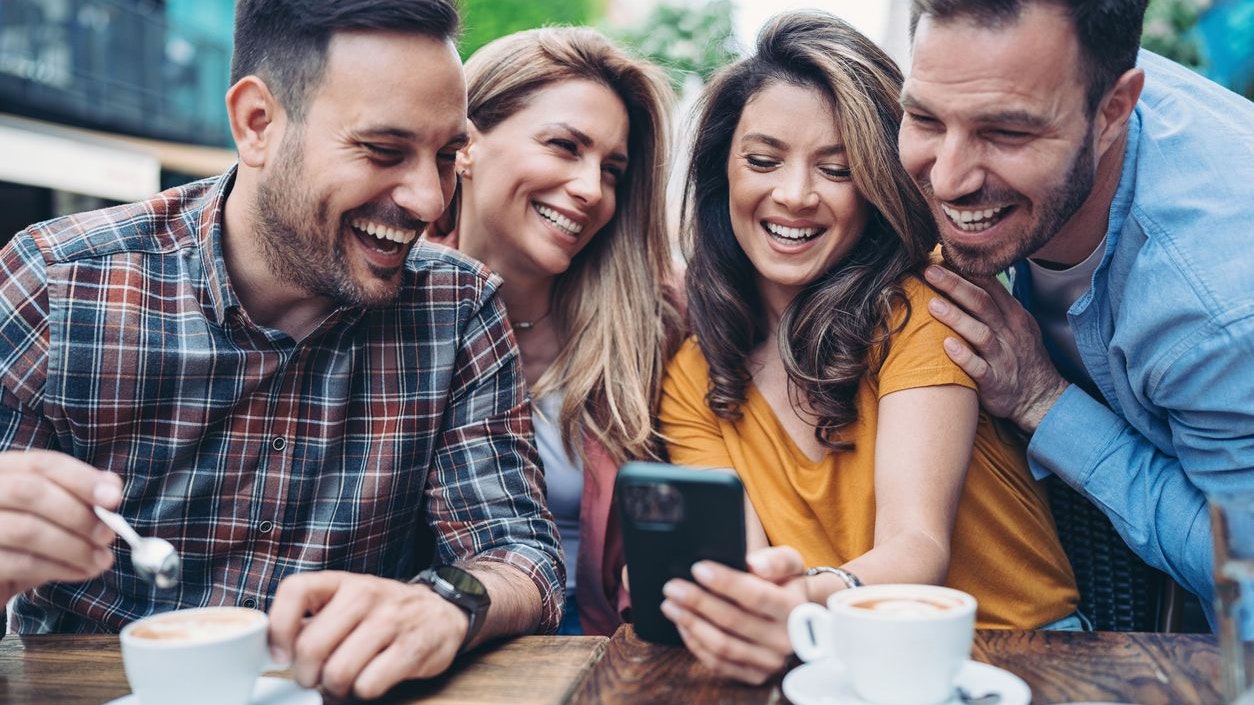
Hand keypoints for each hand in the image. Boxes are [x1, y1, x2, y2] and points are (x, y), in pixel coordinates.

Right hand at [0, 450, 121, 603]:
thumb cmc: (22, 541)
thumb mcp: (50, 513)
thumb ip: (78, 495)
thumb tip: (112, 487)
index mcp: (1, 471)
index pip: (43, 464)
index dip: (82, 479)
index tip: (114, 497)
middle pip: (31, 492)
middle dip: (78, 515)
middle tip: (108, 535)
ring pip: (28, 529)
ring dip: (75, 547)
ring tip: (101, 560)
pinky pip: (22, 563)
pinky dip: (59, 568)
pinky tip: (81, 571)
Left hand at [268, 571, 468, 699]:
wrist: (442, 612)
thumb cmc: (383, 613)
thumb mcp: (347, 602)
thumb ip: (312, 619)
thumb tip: (272, 649)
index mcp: (342, 582)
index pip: (295, 590)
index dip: (278, 628)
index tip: (280, 654)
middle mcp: (365, 594)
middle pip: (311, 646)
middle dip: (307, 674)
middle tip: (316, 678)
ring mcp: (391, 620)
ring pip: (338, 671)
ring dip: (335, 687)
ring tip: (345, 681)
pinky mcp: (412, 648)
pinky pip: (369, 684)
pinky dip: (364, 691)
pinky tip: (371, 680)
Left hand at [660, 546, 807, 684]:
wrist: (799, 618)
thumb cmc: (787, 584)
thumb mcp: (791, 564)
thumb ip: (776, 560)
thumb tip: (754, 564)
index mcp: (794, 609)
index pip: (756, 596)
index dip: (726, 582)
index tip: (697, 568)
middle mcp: (785, 640)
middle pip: (733, 621)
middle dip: (698, 602)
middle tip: (672, 587)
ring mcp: (770, 662)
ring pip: (723, 646)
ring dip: (691, 623)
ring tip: (670, 604)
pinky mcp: (755, 675)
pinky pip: (719, 664)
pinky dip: (696, 644)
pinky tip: (682, 625)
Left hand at [924, 265, 1068, 432]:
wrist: (1041, 397)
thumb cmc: (1020, 356)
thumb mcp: (1015, 324)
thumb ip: (994, 303)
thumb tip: (965, 277)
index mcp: (1013, 315)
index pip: (989, 286)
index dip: (966, 270)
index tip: (942, 255)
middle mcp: (1008, 332)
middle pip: (981, 303)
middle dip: (955, 285)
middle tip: (929, 271)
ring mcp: (1002, 357)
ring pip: (980, 333)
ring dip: (955, 318)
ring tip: (932, 304)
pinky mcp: (995, 382)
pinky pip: (979, 368)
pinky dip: (963, 356)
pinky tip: (946, 346)